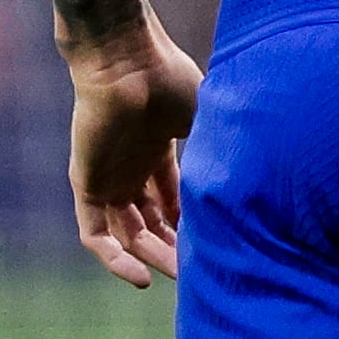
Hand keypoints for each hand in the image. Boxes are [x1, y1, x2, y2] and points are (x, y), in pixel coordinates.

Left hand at [65, 27, 200, 286]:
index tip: (215, 242)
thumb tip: (252, 184)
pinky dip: (115, 260)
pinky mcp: (86, 185)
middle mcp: (130, 166)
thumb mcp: (205, 121)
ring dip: (152, 257)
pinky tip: (142, 278)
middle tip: (201, 269)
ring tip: (180, 274)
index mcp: (157, 149)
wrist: (127, 60)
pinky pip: (95, 235)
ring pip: (127, 233)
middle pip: (151, 221)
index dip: (192, 224)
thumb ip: (218, 152)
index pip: (173, 200)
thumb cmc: (168, 79)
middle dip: (175, 247)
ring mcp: (106, 177)